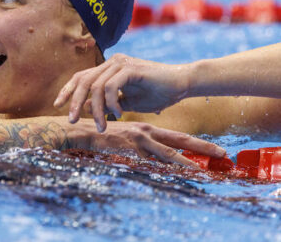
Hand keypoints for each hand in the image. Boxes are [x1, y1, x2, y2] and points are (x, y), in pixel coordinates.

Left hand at [54, 53, 188, 131]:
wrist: (182, 84)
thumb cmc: (157, 93)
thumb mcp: (126, 102)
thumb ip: (106, 103)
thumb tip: (86, 107)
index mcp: (108, 68)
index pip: (80, 77)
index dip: (67, 91)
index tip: (57, 106)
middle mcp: (112, 62)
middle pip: (83, 81)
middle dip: (74, 102)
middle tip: (72, 120)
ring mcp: (121, 63)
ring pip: (96, 87)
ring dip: (98, 110)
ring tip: (103, 126)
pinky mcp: (131, 68)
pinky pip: (111, 86)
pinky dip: (112, 103)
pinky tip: (119, 113)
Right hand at [67, 120, 225, 166]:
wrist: (82, 131)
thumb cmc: (102, 134)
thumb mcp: (124, 134)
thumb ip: (139, 141)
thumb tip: (153, 152)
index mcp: (147, 129)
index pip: (177, 136)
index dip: (196, 143)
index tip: (214, 148)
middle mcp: (146, 133)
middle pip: (180, 142)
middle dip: (202, 148)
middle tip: (222, 153)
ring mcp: (139, 142)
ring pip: (168, 155)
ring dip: (186, 164)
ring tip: (203, 171)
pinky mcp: (129, 150)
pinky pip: (149, 163)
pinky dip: (162, 170)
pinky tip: (174, 176)